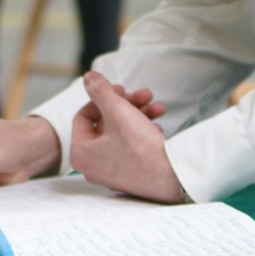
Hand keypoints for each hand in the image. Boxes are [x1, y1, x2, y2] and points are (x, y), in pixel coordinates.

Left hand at [70, 71, 180, 202]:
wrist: (174, 178)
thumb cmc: (141, 147)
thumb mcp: (118, 110)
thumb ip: (100, 90)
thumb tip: (88, 77)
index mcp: (80, 153)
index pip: (84, 116)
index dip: (102, 97)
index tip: (120, 89)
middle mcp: (91, 167)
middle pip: (106, 124)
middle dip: (127, 105)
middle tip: (144, 95)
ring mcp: (111, 174)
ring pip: (121, 134)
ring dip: (139, 116)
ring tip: (159, 107)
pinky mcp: (130, 177)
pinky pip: (131, 149)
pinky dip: (143, 134)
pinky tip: (158, 127)